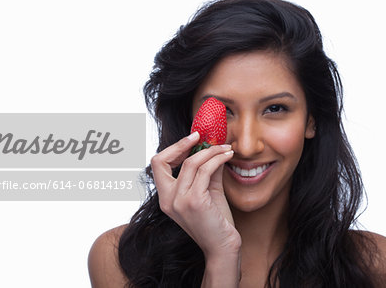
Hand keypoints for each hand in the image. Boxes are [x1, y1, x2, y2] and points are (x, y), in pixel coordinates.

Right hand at [150, 132, 241, 257]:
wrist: (223, 248)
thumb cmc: (215, 223)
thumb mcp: (208, 191)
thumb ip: (207, 170)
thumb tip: (212, 147)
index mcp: (166, 198)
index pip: (158, 165)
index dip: (173, 149)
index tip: (192, 139)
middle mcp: (167, 200)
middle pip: (161, 160)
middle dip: (181, 144)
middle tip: (200, 136)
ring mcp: (179, 201)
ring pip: (190, 162)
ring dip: (210, 150)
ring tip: (225, 148)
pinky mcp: (194, 201)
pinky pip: (204, 171)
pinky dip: (217, 159)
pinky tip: (227, 156)